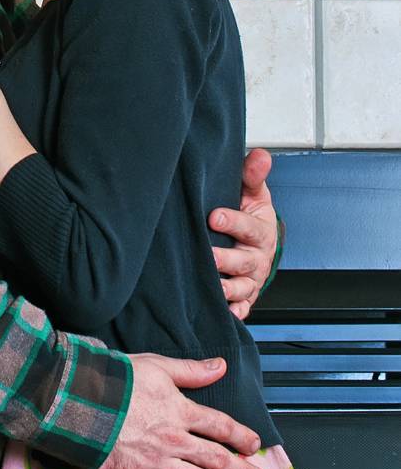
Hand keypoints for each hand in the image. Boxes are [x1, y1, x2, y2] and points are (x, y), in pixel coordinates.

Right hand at [96, 354, 263, 468]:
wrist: (80, 400)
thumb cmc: (117, 380)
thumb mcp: (157, 366)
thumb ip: (191, 370)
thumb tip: (222, 365)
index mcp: (181, 411)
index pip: (220, 425)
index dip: (241, 435)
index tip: (254, 444)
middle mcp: (175, 440)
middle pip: (216, 458)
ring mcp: (157, 464)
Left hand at [210, 148, 278, 320]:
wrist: (259, 241)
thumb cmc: (252, 215)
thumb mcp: (254, 193)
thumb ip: (253, 175)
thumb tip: (260, 155)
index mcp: (260, 230)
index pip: (248, 226)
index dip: (233, 221)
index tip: (214, 217)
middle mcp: (257, 257)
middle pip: (243, 261)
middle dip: (226, 259)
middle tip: (208, 255)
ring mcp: (251, 279)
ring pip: (242, 287)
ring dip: (228, 288)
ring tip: (214, 287)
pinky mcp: (245, 295)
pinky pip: (242, 306)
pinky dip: (236, 311)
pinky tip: (226, 312)